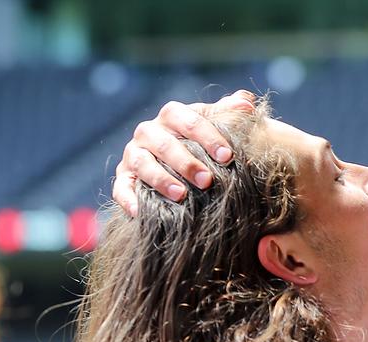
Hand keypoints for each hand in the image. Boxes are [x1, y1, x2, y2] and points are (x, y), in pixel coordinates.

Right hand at [112, 90, 255, 215]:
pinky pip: (121, 187)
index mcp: (172, 116)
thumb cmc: (203, 141)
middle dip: (185, 162)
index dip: (208, 137)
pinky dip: (127, 198)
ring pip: (141, 163)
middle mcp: (149, 132)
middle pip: (163, 143)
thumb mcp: (216, 124)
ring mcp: (133, 154)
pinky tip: (140, 212)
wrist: (180, 162)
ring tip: (181, 195)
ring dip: (160, 179)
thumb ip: (230, 112)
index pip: (187, 120)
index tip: (228, 156)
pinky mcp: (124, 176)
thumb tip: (247, 104)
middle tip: (207, 180)